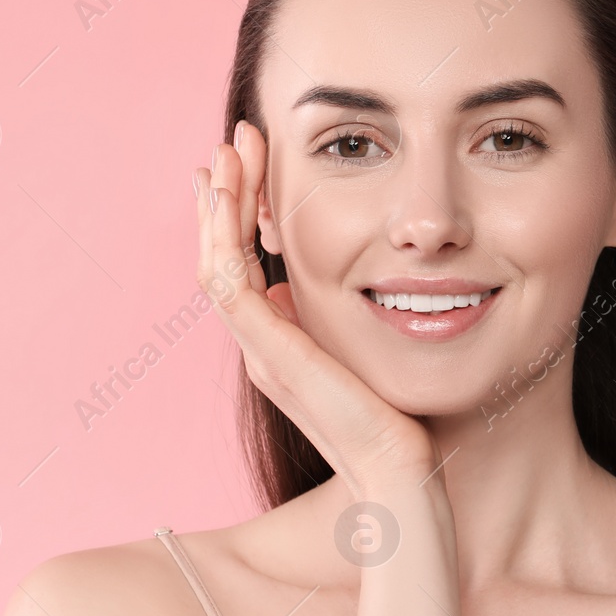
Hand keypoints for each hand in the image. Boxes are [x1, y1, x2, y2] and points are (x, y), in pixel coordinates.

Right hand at [194, 120, 436, 498]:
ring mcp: (261, 352)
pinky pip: (230, 284)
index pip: (244, 267)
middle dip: (224, 197)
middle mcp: (261, 346)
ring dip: (219, 204)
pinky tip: (233, 194)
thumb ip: (335, 324)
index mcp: (279, 344)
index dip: (241, 215)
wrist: (399, 474)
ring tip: (226, 153)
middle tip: (231, 141)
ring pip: (216, 264)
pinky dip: (226, 235)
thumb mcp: (363, 354)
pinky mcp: (271, 357)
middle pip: (220, 258)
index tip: (249, 166)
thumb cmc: (397, 421)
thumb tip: (309, 289)